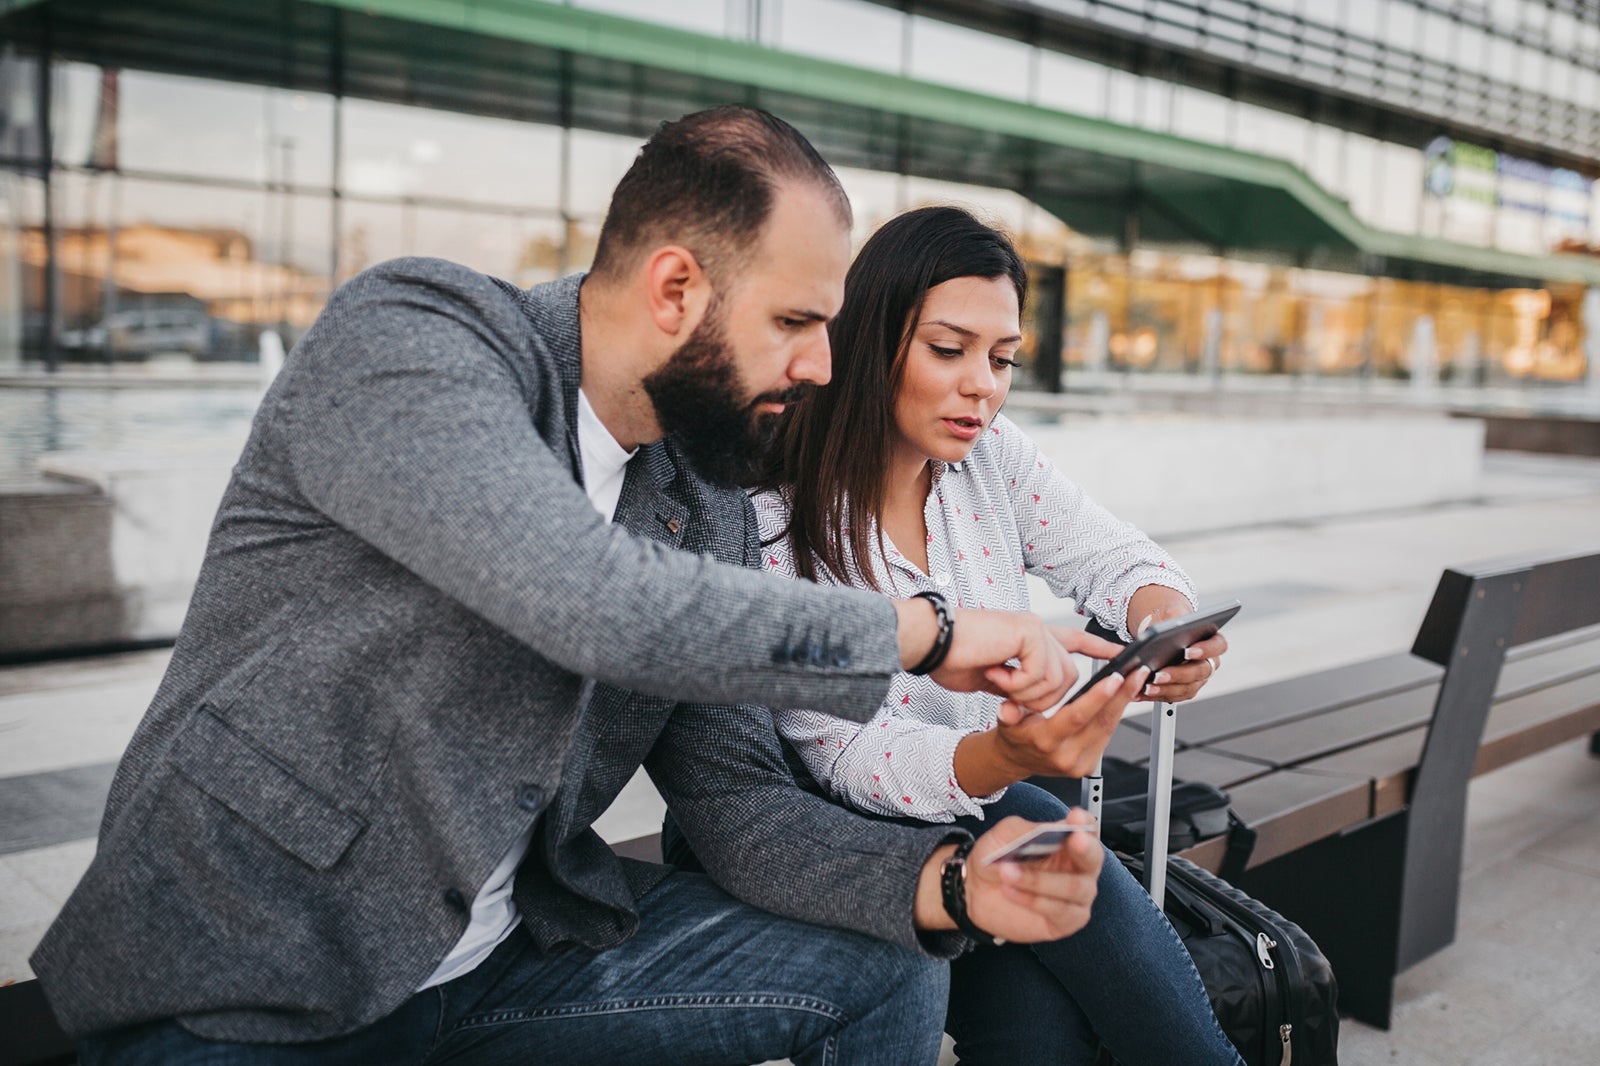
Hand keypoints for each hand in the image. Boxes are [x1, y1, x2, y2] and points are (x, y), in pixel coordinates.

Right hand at [931, 609, 1119, 712]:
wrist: (930, 642)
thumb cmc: (952, 659)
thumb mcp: (994, 682)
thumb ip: (1021, 689)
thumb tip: (1035, 707)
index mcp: (1031, 639)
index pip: (1074, 641)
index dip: (1098, 648)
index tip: (1122, 655)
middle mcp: (1039, 631)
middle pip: (1072, 675)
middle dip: (1049, 699)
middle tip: (1015, 701)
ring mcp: (1036, 629)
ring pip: (1060, 680)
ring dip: (1029, 694)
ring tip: (1000, 685)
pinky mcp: (1029, 631)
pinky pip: (1041, 674)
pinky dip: (1018, 684)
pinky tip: (996, 675)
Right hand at [953, 662, 1148, 795]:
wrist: (1017, 760)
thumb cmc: (1016, 733)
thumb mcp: (1005, 719)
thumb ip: (1009, 712)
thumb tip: (1008, 708)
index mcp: (1044, 742)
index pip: (1075, 717)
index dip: (1097, 697)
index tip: (1115, 678)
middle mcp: (1065, 757)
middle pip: (1101, 723)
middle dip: (1123, 695)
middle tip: (1138, 671)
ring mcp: (1079, 764)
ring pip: (1108, 728)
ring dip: (1125, 702)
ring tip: (1136, 678)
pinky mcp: (1090, 766)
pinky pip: (1107, 735)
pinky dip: (1117, 713)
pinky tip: (1125, 695)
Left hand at [964, 810, 1104, 943]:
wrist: (976, 891)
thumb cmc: (996, 859)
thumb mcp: (1002, 836)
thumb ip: (1024, 830)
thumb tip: (1045, 830)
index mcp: (1066, 841)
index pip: (1087, 827)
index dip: (1084, 822)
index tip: (1074, 817)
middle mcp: (1078, 867)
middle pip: (1093, 857)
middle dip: (1084, 848)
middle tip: (1073, 839)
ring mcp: (1076, 896)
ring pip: (1073, 887)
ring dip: (1039, 879)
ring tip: (1007, 871)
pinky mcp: (1066, 921)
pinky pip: (1059, 910)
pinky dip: (1033, 900)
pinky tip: (1011, 891)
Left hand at [1127, 588, 1228, 702]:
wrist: (1159, 633)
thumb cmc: (1170, 621)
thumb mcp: (1172, 612)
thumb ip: (1174, 616)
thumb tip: (1167, 627)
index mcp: (1213, 641)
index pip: (1218, 646)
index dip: (1206, 650)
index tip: (1188, 651)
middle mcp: (1209, 662)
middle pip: (1200, 672)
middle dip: (1179, 674)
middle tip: (1159, 674)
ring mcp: (1197, 679)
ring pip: (1186, 689)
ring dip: (1166, 689)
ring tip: (1147, 687)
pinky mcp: (1183, 689)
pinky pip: (1172, 696)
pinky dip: (1156, 695)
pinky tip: (1140, 693)